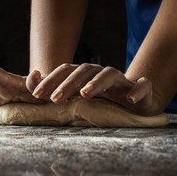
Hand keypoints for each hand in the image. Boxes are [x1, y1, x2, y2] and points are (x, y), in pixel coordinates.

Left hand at [26, 63, 162, 115]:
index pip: (66, 71)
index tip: (37, 95)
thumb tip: (33, 78)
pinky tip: (132, 99)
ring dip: (97, 83)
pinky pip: (143, 87)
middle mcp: (102, 74)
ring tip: (85, 94)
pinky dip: (139, 90)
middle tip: (54, 99)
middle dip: (68, 84)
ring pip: (110, 75)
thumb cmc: (102, 101)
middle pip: (84, 71)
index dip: (51, 80)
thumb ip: (53, 88)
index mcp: (85, 75)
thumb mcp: (76, 96)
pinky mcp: (142, 90)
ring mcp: (122, 81)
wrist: (136, 104)